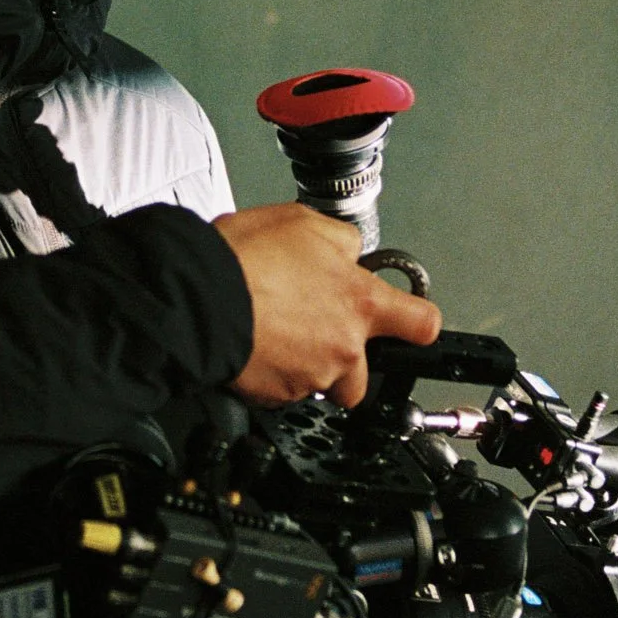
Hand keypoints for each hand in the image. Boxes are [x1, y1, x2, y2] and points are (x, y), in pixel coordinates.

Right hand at [212, 202, 440, 407]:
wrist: (195, 297)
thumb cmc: (242, 259)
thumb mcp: (301, 222)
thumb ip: (340, 241)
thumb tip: (350, 252)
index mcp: (359, 300)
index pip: (422, 324)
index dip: (416, 325)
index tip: (409, 325)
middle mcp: (344, 345)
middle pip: (365, 373)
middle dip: (346, 361)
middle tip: (316, 335)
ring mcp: (312, 375)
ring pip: (321, 382)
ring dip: (305, 366)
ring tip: (276, 336)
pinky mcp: (278, 395)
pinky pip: (284, 392)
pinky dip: (273, 375)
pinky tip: (255, 346)